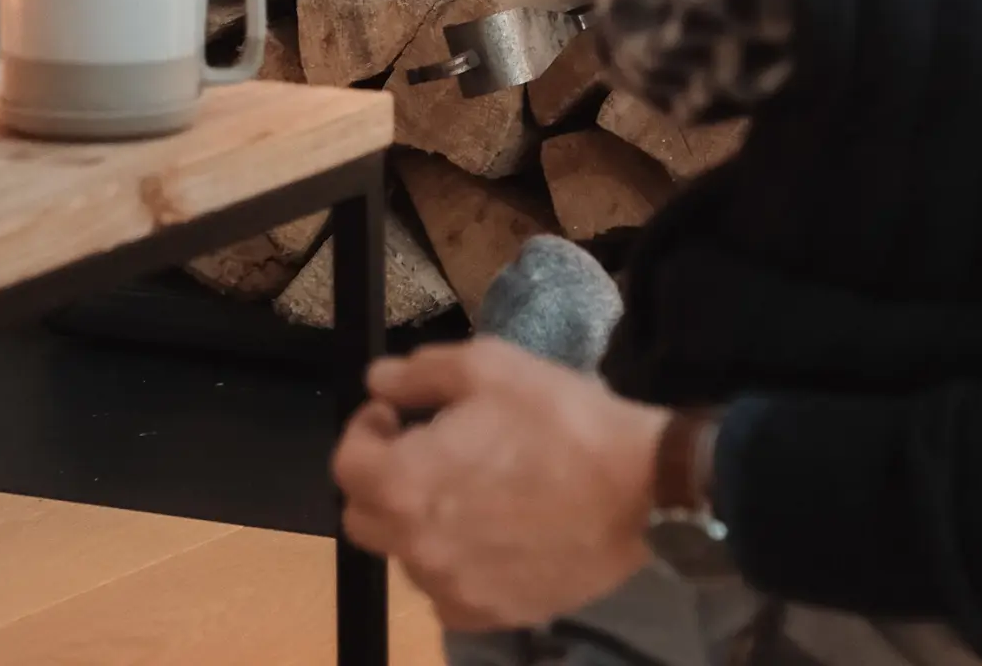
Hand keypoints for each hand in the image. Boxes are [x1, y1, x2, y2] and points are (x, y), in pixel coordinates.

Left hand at [332, 338, 668, 630]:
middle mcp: (417, 546)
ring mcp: (453, 589)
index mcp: (406, 484)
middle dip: (381, 478)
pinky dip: (454, 562)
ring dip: (418, 520)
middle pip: (363, 517)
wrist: (635, 490)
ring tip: (466, 488)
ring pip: (406, 554)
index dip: (364, 430)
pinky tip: (491, 532)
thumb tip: (376, 381)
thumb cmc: (556, 419)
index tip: (394, 414)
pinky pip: (446, 591)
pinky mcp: (491, 615)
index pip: (346, 464)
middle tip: (422, 448)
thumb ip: (417, 373)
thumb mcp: (486, 367)